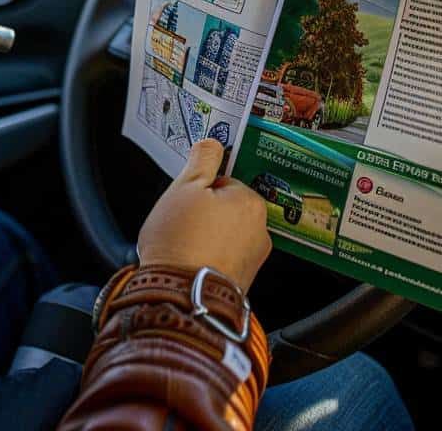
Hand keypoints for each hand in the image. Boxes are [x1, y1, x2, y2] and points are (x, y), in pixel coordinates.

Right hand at [137, 138, 271, 292]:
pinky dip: (208, 261)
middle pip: (225, 210)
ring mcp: (253, 260)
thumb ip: (202, 160)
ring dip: (206, 239)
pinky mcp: (242, 283)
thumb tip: (212, 143)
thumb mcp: (185, 187)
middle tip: (182, 226)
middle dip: (204, 216)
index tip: (185, 203)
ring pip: (224, 237)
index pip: (222, 183)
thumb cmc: (181, 242)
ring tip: (184, 248)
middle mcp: (260, 231)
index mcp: (250, 202)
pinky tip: (190, 265)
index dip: (198, 191)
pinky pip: (222, 261)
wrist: (181, 298)